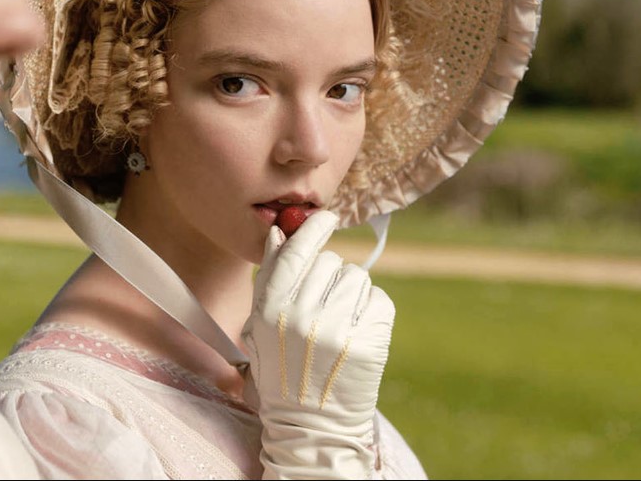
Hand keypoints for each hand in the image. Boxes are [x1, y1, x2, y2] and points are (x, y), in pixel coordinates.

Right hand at [241, 210, 394, 478]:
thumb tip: (280, 232)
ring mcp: (336, 329)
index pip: (296, 251)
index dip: (314, 228)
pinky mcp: (368, 343)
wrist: (311, 424)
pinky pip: (380, 300)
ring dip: (353, 292)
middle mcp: (301, 316)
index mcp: (270, 309)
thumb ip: (270, 279)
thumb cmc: (283, 370)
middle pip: (329, 262)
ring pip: (357, 277)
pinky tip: (359, 330)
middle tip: (327, 303)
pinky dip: (373, 310)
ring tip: (342, 321)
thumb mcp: (261, 326)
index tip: (327, 217)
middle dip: (331, 275)